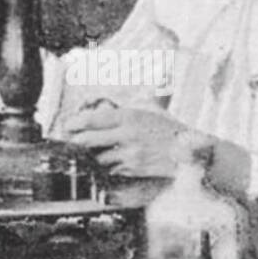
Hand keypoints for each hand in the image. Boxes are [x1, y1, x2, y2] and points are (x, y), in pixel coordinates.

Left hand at [64, 104, 202, 178]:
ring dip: (92, 156)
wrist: (190, 152)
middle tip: (71, 141)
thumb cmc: (170, 128)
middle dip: (77, 142)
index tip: (67, 126)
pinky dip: (107, 167)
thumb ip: (134, 100)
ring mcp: (130, 153)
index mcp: (128, 116)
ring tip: (88, 153)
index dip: (75, 123)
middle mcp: (127, 134)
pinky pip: (112, 169)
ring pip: (99, 157)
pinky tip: (107, 163)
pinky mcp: (134, 169)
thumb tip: (131, 88)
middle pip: (89, 140)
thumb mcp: (152, 108)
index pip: (92, 119)